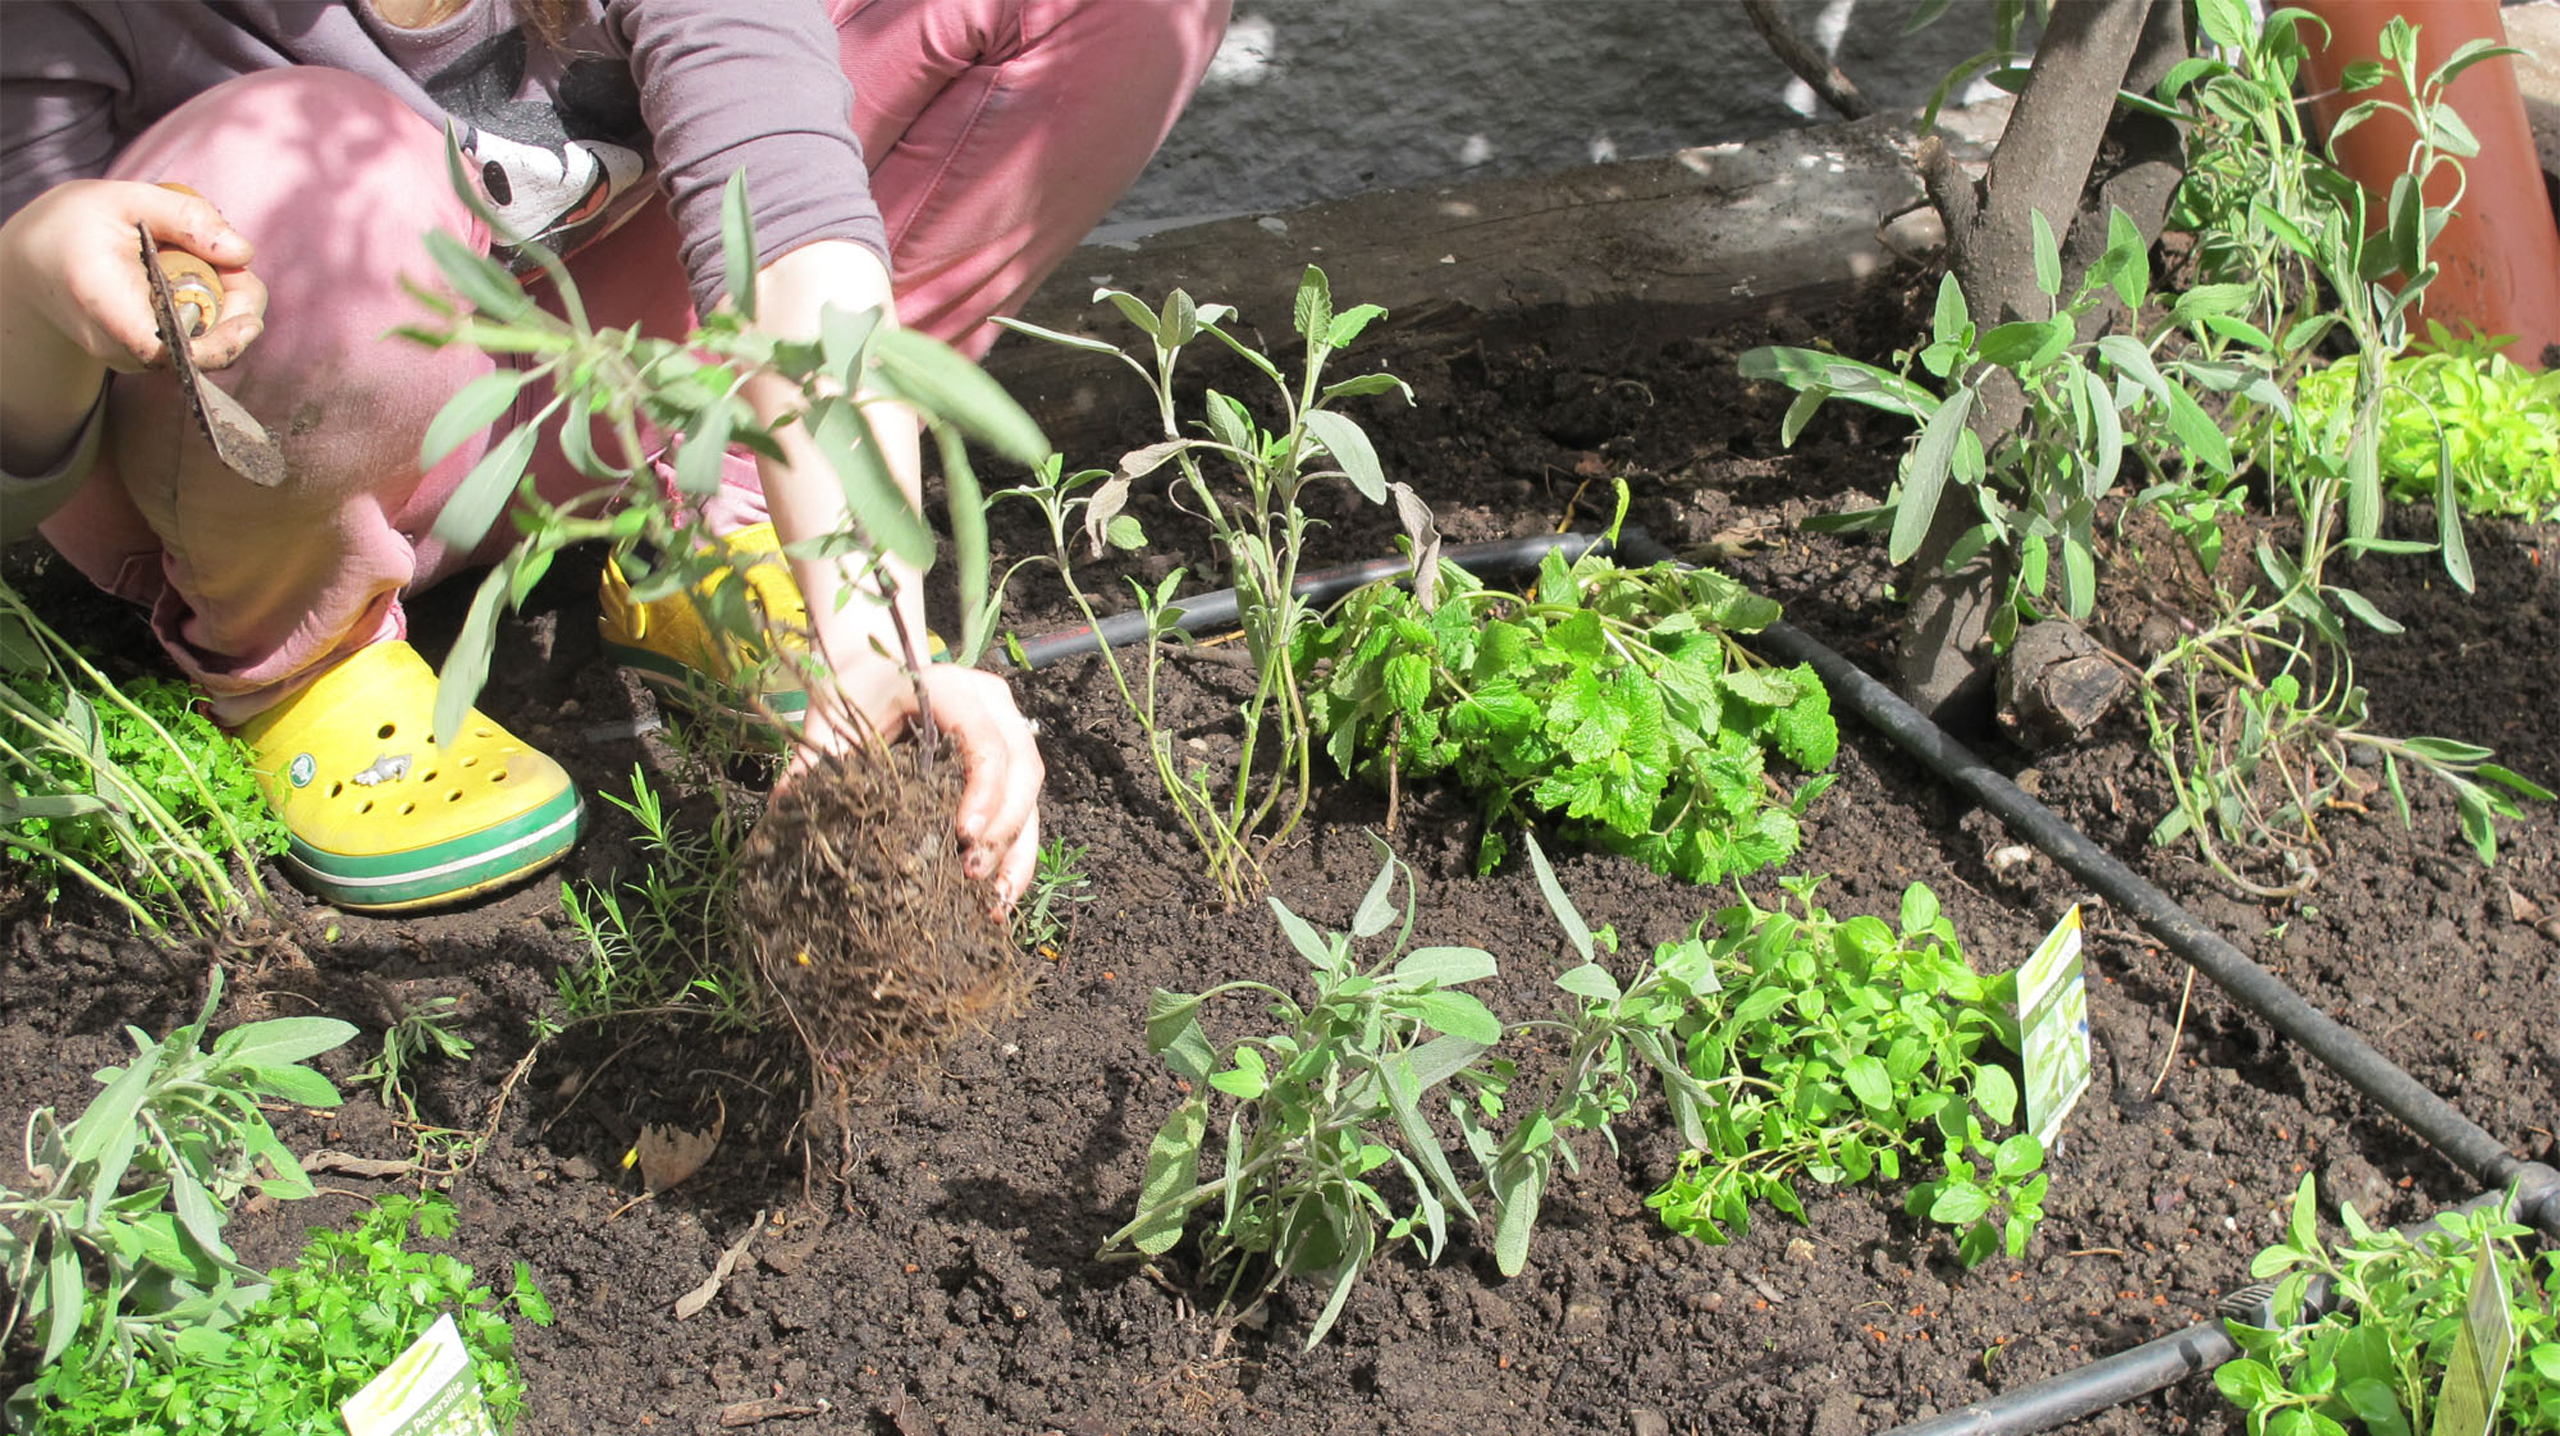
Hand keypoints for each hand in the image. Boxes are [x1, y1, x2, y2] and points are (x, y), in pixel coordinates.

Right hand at [0, 178, 264, 372]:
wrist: (33, 263)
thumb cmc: (73, 225)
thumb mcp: (123, 199)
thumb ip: (186, 217)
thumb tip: (244, 253)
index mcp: (104, 300)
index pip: (166, 349)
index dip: (217, 346)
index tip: (249, 321)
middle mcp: (115, 342)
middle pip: (199, 353)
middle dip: (236, 314)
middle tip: (238, 268)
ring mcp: (128, 357)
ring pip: (201, 350)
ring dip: (226, 312)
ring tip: (213, 267)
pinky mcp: (140, 357)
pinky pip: (191, 345)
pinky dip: (210, 317)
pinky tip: (199, 284)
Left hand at [794, 656, 1045, 906]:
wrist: (875, 668)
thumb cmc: (853, 692)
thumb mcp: (832, 720)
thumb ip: (813, 761)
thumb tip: (785, 806)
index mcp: (950, 688)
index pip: (985, 737)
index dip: (984, 788)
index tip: (964, 834)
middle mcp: (992, 706)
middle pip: (1022, 767)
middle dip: (1004, 826)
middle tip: (971, 873)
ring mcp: (1007, 731)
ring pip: (1031, 792)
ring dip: (1017, 848)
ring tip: (994, 900)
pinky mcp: (1008, 762)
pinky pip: (1026, 807)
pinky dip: (1017, 852)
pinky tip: (1000, 895)